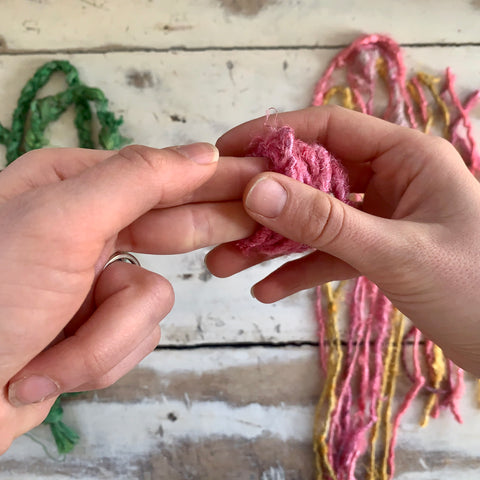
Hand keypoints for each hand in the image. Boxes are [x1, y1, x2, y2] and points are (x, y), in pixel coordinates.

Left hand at [0, 143, 263, 452]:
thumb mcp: (61, 223)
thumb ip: (137, 180)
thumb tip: (202, 154)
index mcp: (70, 188)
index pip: (162, 175)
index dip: (215, 177)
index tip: (261, 178)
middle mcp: (84, 229)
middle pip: (170, 227)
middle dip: (203, 233)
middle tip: (260, 223)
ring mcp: (91, 283)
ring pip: (151, 299)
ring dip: (107, 336)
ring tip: (52, 351)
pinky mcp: (96, 330)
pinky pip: (136, 338)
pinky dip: (98, 359)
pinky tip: (50, 370)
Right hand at [207, 106, 479, 375]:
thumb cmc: (477, 289)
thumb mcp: (394, 251)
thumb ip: (325, 220)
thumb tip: (257, 190)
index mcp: (404, 157)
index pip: (327, 128)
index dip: (273, 136)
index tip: (225, 154)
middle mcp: (389, 180)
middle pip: (312, 178)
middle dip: (264, 203)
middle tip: (217, 220)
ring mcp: (380, 218)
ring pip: (315, 220)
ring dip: (272, 242)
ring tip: (226, 264)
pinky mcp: (376, 252)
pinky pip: (328, 253)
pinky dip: (298, 270)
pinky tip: (266, 290)